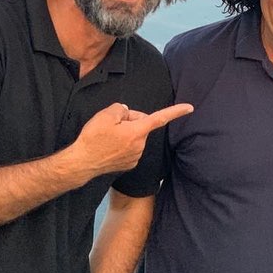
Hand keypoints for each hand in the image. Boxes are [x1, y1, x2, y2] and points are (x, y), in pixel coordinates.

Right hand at [71, 102, 193, 177]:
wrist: (82, 162)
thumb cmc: (93, 138)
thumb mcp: (105, 115)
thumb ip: (120, 108)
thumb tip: (126, 112)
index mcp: (137, 132)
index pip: (160, 118)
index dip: (176, 111)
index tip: (190, 108)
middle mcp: (141, 145)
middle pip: (141, 125)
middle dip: (130, 121)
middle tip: (112, 124)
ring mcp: (136, 156)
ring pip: (135, 136)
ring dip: (126, 134)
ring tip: (108, 137)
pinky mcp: (130, 164)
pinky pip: (130, 148)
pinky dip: (123, 145)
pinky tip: (109, 147)